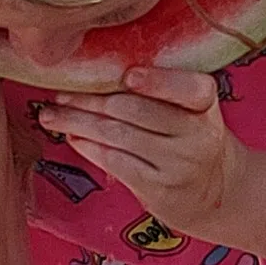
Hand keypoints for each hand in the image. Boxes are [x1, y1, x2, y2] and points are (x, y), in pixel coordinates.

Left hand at [37, 67, 253, 236]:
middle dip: (91, 100)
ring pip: (119, 136)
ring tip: (51, 115)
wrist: (215, 191)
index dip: (158, 82)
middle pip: (136, 110)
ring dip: (79, 122)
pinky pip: (116, 162)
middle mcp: (197, 135)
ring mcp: (178, 164)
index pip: (190, 89)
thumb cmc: (190, 138)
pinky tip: (72, 136)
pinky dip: (89, 147)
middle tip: (60, 93)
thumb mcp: (192, 111)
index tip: (127, 75)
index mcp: (206, 106)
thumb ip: (161, 92)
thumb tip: (98, 72)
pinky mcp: (159, 189)